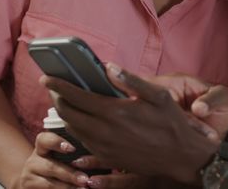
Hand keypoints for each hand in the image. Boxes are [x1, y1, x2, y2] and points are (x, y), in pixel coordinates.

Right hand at [10, 132, 90, 188]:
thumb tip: (94, 157)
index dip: (57, 142)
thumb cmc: (57, 167)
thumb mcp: (60, 157)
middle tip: (85, 179)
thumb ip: (72, 155)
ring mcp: (29, 177)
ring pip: (49, 184)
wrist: (36, 183)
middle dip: (70, 174)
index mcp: (41, 148)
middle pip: (50, 166)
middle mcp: (33, 161)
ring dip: (67, 187)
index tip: (72, 149)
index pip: (44, 139)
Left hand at [43, 64, 218, 184]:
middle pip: (68, 114)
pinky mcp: (109, 159)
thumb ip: (131, 80)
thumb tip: (109, 67)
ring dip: (65, 116)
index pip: (76, 96)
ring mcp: (105, 148)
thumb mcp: (158, 96)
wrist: (182, 157)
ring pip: (73, 130)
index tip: (45, 77)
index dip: (57, 85)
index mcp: (114, 112)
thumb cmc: (172, 124)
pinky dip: (76, 131)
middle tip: (54, 89)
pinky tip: (79, 123)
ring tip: (64, 103)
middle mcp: (105, 132)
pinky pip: (83, 144)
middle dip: (57, 99)